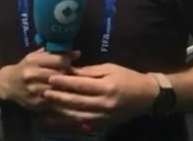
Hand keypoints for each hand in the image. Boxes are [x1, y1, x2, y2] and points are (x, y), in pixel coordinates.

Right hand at [0, 48, 79, 110]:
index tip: (71, 61)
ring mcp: (34, 90)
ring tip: (68, 83)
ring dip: (65, 86)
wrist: (8, 84)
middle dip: (68, 74)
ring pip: (58, 88)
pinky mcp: (36, 102)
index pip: (59, 60)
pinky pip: (54, 99)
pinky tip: (61, 93)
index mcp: (33, 61)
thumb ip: (54, 54)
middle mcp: (32, 75)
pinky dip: (60, 96)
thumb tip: (77, 53)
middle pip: (60, 74)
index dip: (68, 60)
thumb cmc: (25, 67)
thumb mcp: (35, 56)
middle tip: (71, 73)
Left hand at [42, 63, 159, 127]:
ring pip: (78, 116)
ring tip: (47, 105)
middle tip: (44, 92)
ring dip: (61, 111)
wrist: (148, 96)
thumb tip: (70, 71)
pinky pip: (83, 124)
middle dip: (58, 97)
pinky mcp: (104, 124)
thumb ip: (89, 72)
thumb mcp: (110, 68)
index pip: (81, 85)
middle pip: (77, 102)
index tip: (51, 78)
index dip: (64, 82)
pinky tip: (57, 118)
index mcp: (107, 87)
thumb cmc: (128, 77)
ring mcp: (105, 116)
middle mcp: (105, 104)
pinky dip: (69, 121)